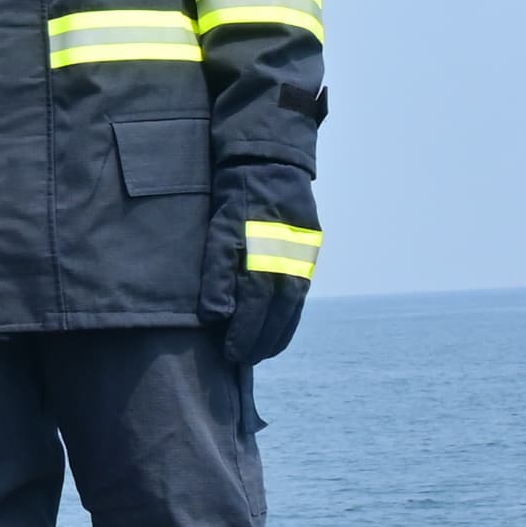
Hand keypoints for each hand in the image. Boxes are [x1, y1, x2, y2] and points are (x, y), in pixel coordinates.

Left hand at [210, 168, 317, 368]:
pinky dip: (290, 316)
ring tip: (263, 353)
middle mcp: (290, 265)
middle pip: (277, 315)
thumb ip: (216, 275)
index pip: (253, 309)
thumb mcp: (219, 232)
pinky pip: (300, 294)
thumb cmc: (237, 198)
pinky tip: (281, 326)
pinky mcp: (309, 254)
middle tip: (246, 361)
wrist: (271, 165)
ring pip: (293, 308)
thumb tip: (216, 317)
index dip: (243, 335)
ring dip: (280, 334)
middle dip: (262, 341)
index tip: (231, 356)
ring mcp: (304, 260)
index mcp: (266, 260)